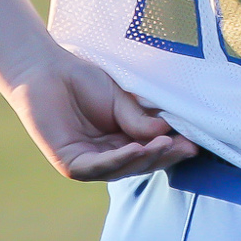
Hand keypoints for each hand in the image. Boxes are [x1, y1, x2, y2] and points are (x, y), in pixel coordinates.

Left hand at [3, 50, 198, 180]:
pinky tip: (135, 149)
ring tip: (165, 146)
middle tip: (185, 146)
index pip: (150, 152)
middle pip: (140, 164)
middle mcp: (106, 156)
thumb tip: (167, 134)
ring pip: (122, 170)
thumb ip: (138, 120)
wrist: (46, 70)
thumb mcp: (120, 100)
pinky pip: (97, 167)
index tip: (194, 143)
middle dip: (163, 157)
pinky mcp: (69, 163)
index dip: (171, 150)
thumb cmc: (83, 81)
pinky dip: (118, 160)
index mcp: (121, 142)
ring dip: (145, 159)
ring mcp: (88, 162)